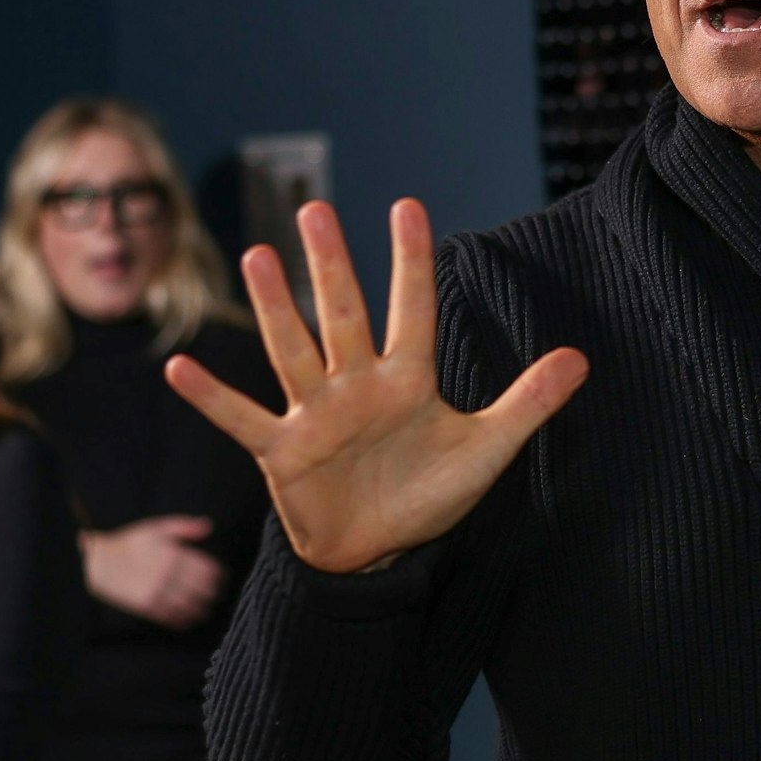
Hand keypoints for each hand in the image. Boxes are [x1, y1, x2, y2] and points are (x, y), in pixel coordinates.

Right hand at [82, 515, 223, 629]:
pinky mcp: (146, 606)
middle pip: (202, 589)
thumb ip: (185, 526)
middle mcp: (168, 575)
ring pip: (190, 606)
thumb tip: (209, 526)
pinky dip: (184, 620)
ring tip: (207, 609)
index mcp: (174, 555)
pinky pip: (171, 617)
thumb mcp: (157, 528)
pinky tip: (190, 620)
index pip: (207, 569)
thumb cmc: (130, 542)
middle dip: (213, 593)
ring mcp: (157, 592)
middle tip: (217, 594)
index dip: (218, 575)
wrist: (98, 562)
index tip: (222, 578)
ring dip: (202, 609)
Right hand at [165, 199, 587, 573]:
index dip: (411, 261)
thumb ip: (529, 402)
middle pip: (343, 315)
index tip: (408, 206)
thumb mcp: (488, 449)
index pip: (413, 309)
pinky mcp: (283, 453)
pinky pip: (243, 419)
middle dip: (331, 266)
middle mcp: (357, 385)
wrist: (378, 554)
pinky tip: (178, 368)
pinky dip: (212, 398)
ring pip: (293, 351)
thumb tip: (581, 358)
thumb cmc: (427, 493)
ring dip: (274, 309)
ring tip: (256, 256)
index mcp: (408, 380)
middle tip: (314, 209)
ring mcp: (316, 415)